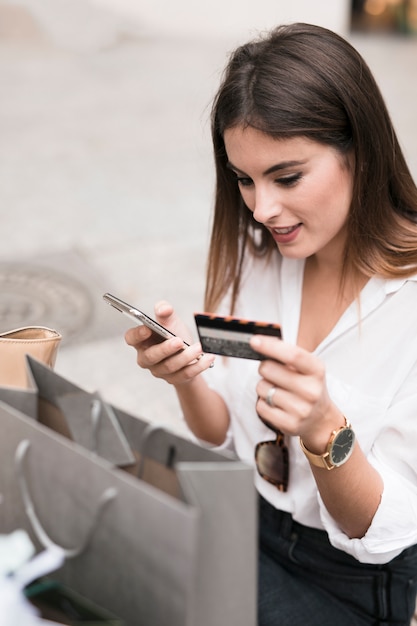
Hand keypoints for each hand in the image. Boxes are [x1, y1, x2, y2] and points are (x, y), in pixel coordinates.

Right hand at [125, 301, 214, 385]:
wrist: (189, 353)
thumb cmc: (174, 334)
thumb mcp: (171, 321)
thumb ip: (165, 312)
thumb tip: (164, 308)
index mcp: (142, 341)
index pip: (132, 339)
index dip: (137, 335)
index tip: (147, 328)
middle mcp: (147, 358)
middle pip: (151, 356)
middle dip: (165, 349)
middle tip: (179, 341)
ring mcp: (160, 371)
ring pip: (170, 366)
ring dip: (186, 357)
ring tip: (199, 348)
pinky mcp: (174, 379)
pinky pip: (185, 374)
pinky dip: (198, 366)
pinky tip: (208, 358)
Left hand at [251, 335, 343, 451]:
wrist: (320, 420)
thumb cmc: (307, 386)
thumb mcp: (306, 367)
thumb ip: (287, 354)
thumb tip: (259, 341)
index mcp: (317, 370)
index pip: (293, 355)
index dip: (271, 346)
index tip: (254, 341)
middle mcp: (311, 390)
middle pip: (269, 370)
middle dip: (264, 368)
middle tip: (272, 373)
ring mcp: (301, 410)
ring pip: (261, 388)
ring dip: (263, 387)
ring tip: (278, 390)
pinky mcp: (290, 425)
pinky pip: (261, 407)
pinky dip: (263, 403)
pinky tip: (275, 404)